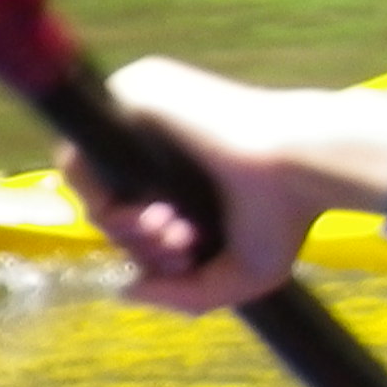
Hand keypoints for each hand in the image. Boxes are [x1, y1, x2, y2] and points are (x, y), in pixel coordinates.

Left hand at [57, 57, 386, 310]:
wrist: (302, 167)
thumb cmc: (286, 216)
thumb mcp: (239, 277)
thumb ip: (182, 295)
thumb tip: (123, 290)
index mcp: (181, 174)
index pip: (131, 213)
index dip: (144, 248)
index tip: (185, 260)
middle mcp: (159, 142)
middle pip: (107, 199)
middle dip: (135, 240)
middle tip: (182, 245)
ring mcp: (145, 115)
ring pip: (89, 175)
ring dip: (117, 220)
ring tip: (169, 229)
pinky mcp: (134, 91)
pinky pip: (84, 141)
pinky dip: (100, 183)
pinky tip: (144, 208)